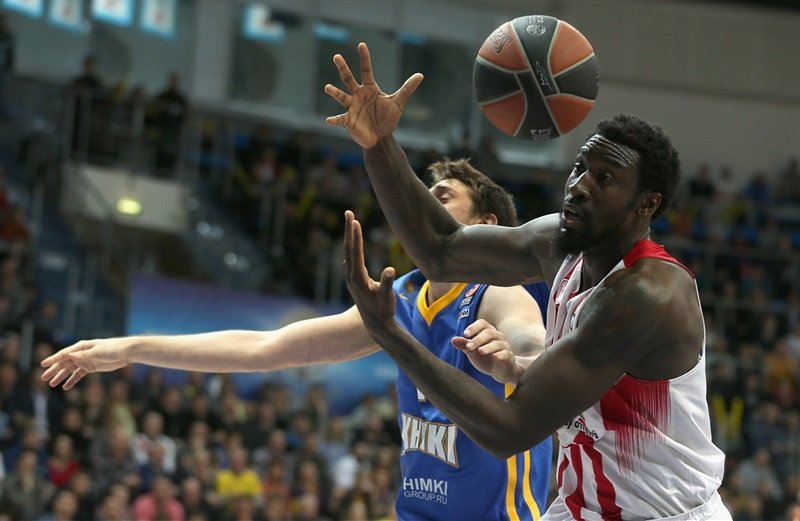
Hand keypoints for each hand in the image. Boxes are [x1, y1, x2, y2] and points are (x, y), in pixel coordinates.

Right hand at [40, 338, 130, 389]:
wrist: (125, 352)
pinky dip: (72, 381)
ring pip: (70, 370)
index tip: (43, 365)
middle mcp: (81, 354)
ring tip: (52, 384)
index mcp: (81, 347)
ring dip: (61, 376)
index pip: (64, 354)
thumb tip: (70, 356)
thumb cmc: (112, 349)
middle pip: (64, 363)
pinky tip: (65, 387)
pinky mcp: (91, 367)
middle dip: (54, 370)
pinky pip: (78, 375)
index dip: (53, 359)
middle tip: (44, 378)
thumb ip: (84, 355)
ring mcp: (85, 361)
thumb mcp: (98, 352)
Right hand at [324, 42, 423, 148]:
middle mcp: (358, 95)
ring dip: (334, 93)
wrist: (381, 138)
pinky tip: (329, 120)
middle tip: (337, 56)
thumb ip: (407, 88)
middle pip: (349, 79)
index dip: (365, 58)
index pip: (366, 70)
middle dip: (343, 68)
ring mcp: (352, 107)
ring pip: (341, 97)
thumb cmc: (388, 119)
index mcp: (370, 89)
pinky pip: (340, 119)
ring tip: (327, 87)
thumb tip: (420, 75)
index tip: (362, 45)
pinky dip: (334, 120)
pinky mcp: (348, 120)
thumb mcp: (398, 103)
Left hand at [343, 210, 395, 330]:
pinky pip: (352, 259)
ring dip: (350, 237)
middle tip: (348, 213)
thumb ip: (387, 282)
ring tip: (351, 222)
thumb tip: (390, 269)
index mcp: (358, 277)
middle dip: (349, 230)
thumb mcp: (387, 297)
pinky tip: (353, 244)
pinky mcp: (355, 281)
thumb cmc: (384, 311)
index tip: (354, 219)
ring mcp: (351, 278)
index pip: (355, 251)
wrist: (376, 326)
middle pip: (349, 248)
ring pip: (349, 253)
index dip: (355, 235)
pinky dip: (353, 248)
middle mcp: (351, 276)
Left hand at [452, 319, 519, 383]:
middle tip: (468, 347)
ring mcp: (504, 347)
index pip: (482, 323)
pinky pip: (506, 354)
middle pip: (489, 333)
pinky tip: (495, 356)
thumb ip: (464, 345)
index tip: (465, 334)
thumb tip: (453, 340)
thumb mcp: (472, 352)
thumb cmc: (485, 358)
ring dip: (488, 347)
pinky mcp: (509, 358)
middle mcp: (497, 337)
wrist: (501, 371)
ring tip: (480, 351)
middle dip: (477, 339)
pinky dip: (501, 355)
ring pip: (497, 343)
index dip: (474, 327)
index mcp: (488, 332)